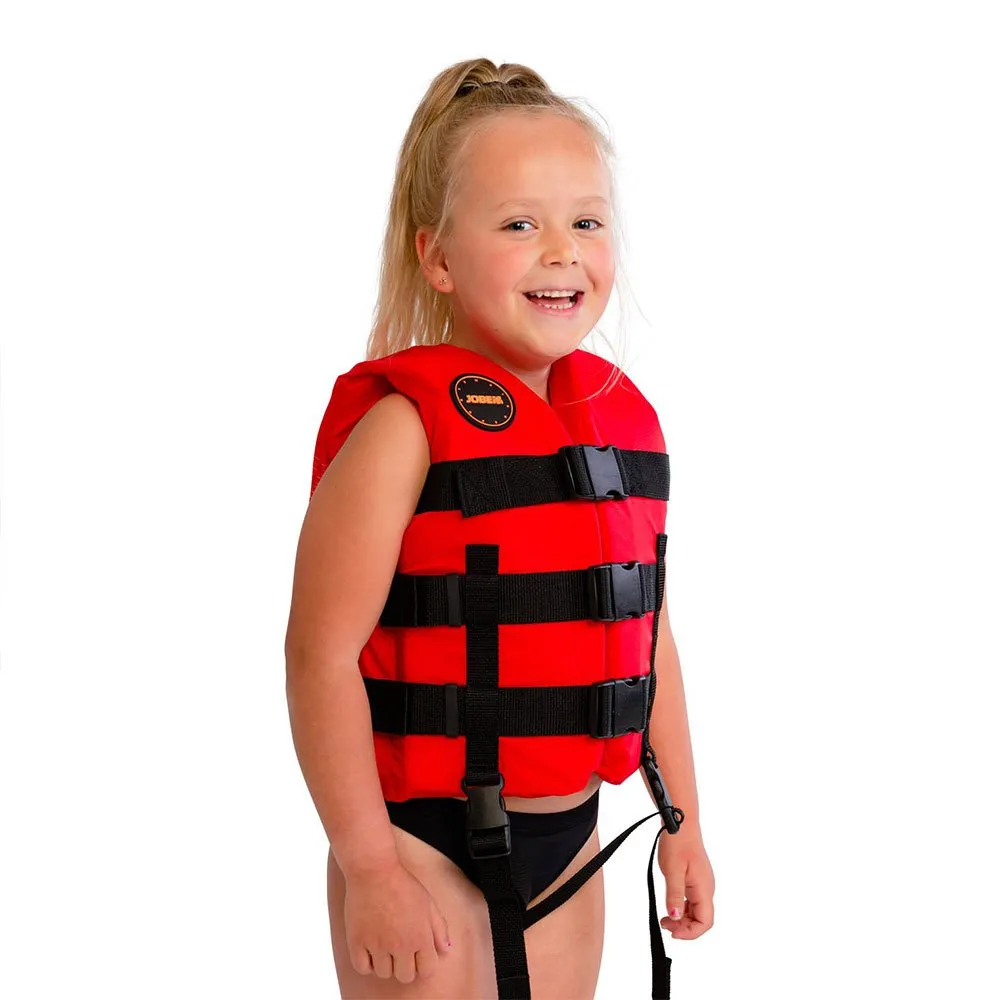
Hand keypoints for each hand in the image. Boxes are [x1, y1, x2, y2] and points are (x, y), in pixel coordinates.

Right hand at [343, 860, 452, 983]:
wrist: (375, 870)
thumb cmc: (402, 884)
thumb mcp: (429, 903)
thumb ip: (440, 929)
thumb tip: (446, 949)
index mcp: (420, 936)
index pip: (427, 970)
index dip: (423, 965)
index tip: (418, 956)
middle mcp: (400, 945)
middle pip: (405, 976)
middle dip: (405, 966)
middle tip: (400, 950)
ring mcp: (378, 945)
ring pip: (383, 973)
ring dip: (385, 963)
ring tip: (384, 945)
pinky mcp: (358, 942)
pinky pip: (362, 968)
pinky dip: (366, 963)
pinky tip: (370, 949)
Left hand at [657, 824, 714, 939]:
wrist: (680, 824)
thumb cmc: (677, 843)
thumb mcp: (672, 871)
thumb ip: (674, 896)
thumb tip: (675, 918)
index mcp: (704, 888)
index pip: (705, 922)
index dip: (691, 933)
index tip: (673, 933)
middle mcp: (706, 888)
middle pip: (701, 919)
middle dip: (684, 927)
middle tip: (665, 925)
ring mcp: (702, 883)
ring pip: (697, 911)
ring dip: (683, 919)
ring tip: (665, 918)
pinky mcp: (696, 879)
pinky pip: (692, 901)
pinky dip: (682, 908)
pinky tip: (670, 906)